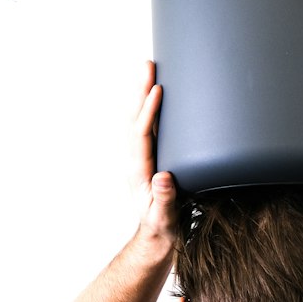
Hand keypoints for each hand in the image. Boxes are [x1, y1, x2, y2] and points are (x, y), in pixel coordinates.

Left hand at [132, 60, 177, 249]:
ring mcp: (143, 157)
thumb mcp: (165, 217)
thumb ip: (164, 200)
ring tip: (151, 69)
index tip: (157, 91)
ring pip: (142, 119)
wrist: (156, 236)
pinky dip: (152, 106)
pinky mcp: (152, 156)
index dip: (148, 112)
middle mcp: (138, 159)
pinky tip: (159, 93)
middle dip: (142, 91)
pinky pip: (150, 126)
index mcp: (139, 170)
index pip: (142, 135)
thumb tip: (163, 178)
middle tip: (148, 65)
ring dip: (145, 94)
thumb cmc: (162, 227)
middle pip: (137, 119)